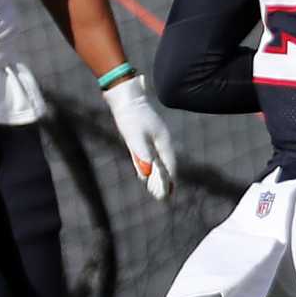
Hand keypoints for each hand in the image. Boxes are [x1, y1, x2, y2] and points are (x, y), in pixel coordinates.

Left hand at [103, 74, 176, 200]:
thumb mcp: (134, 136)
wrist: (126, 98)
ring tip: (157, 191)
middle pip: (165, 165)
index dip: (169, 180)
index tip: (169, 194)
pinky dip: (150, 168)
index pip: (169, 165)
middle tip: (164, 198)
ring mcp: (153, 140)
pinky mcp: (144, 138)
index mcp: (162, 142)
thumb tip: (146, 174)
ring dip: (157, 176)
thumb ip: (141, 155)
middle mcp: (160, 142)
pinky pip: (150, 158)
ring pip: (158, 162)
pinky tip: (146, 174)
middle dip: (165, 181)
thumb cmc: (131, 116)